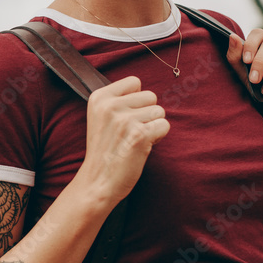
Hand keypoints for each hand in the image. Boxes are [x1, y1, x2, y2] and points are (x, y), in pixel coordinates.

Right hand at [75, 75, 169, 205]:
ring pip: (159, 111)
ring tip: (136, 139)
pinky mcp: (139, 135)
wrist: (98, 181)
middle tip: (131, 132)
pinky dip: (158, 138)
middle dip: (147, 113)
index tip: (125, 117)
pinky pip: (164, 126)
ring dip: (153, 126)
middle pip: (150, 96)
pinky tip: (142, 147)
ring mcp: (124, 120)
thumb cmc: (105, 149)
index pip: (134, 81)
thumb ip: (119, 100)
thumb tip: (147, 92)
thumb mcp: (101, 117)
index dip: (136, 100)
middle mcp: (110, 105)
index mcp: (98, 97)